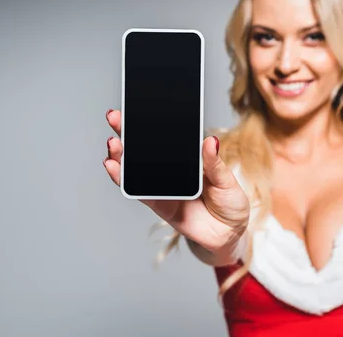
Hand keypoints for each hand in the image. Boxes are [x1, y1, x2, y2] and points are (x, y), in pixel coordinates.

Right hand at [103, 109, 249, 253]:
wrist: (229, 235)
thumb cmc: (230, 203)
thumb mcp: (227, 180)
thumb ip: (214, 163)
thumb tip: (211, 141)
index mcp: (189, 158)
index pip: (167, 137)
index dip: (151, 123)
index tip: (137, 108)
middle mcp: (172, 169)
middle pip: (144, 148)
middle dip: (127, 132)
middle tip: (115, 118)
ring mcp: (163, 185)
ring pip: (135, 167)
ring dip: (120, 155)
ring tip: (113, 143)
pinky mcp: (157, 203)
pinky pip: (137, 190)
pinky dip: (123, 179)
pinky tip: (112, 166)